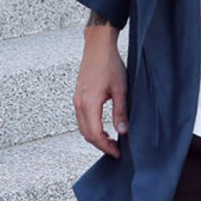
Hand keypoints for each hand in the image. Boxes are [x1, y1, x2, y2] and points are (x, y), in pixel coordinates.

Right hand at [73, 24, 127, 158]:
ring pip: (82, 128)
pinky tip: (103, 128)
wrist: (97, 47)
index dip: (106, 147)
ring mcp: (77, 100)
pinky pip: (82, 119)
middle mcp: (79, 104)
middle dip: (101, 145)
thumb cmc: (110, 64)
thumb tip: (123, 131)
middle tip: (116, 150)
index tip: (118, 153)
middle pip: (86, 134)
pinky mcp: (78, 97)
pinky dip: (91, 128)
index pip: (95, 134)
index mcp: (89, 103)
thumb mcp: (120, 89)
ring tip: (111, 141)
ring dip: (95, 137)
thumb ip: (121, 111)